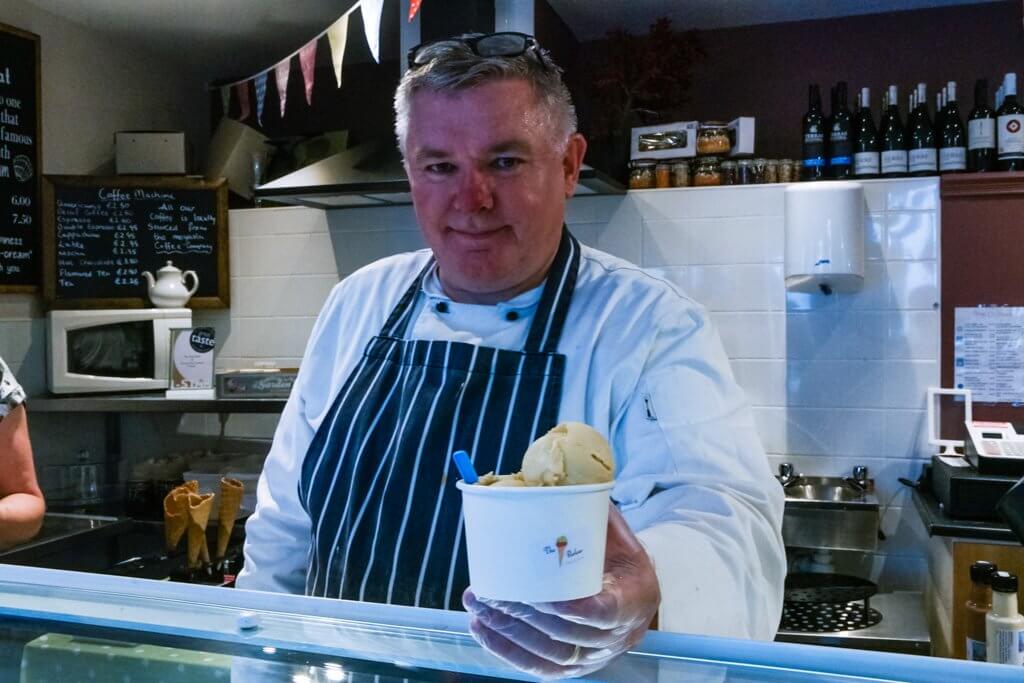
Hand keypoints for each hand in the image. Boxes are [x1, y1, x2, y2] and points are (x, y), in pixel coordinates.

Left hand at [463, 504, 659, 679]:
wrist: (635, 594)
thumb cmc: (618, 556)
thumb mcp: (615, 530)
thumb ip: (588, 508)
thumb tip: (548, 477)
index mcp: (634, 597)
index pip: (606, 611)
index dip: (577, 609)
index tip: (546, 597)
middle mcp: (616, 635)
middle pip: (567, 634)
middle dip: (525, 616)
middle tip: (492, 591)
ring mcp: (594, 656)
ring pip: (549, 653)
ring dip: (509, 631)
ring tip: (478, 603)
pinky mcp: (573, 666)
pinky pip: (539, 666)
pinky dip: (506, 649)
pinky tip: (480, 627)